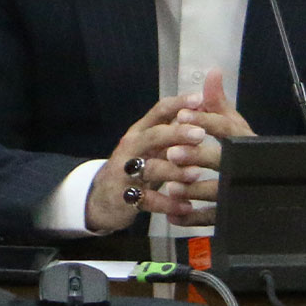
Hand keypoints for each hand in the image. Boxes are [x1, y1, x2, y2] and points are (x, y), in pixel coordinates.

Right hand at [83, 90, 212, 232]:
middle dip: (177, 134)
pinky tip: (187, 206)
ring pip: (150, 168)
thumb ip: (173, 129)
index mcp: (140, 131)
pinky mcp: (124, 197)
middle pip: (153, 136)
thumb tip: (203, 107)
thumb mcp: (151, 146)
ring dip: (175, 170)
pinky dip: (168, 204)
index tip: (199, 99)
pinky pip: (148, 200)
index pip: (158, 111)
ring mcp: (125, 173)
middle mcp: (131, 148)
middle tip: (201, 134)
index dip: (178, 104)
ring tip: (197, 174)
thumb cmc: (136, 166)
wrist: (102, 198)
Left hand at [152, 69, 255, 224]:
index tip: (182, 114)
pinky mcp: (231, 215)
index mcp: (244, 142)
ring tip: (170, 186)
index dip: (206, 121)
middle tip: (171, 153)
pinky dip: (191, 219)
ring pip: (216, 192)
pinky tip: (173, 215)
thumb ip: (219, 104)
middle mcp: (244, 166)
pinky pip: (212, 219)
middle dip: (196, 156)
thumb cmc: (243, 153)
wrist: (268, 189)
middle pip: (222, 160)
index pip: (228, 128)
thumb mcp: (234, 127)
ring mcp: (239, 192)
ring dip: (191, 190)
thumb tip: (212, 72)